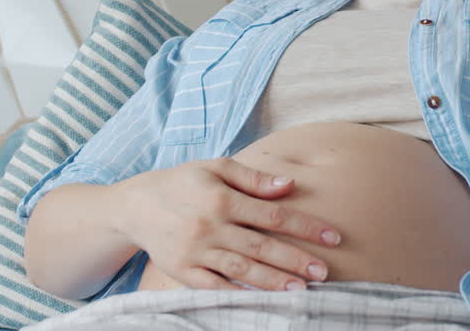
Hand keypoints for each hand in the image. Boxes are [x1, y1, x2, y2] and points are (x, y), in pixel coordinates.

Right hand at [121, 157, 341, 290]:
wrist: (136, 206)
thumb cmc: (184, 182)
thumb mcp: (216, 168)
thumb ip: (254, 178)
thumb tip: (289, 185)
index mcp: (222, 197)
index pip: (273, 214)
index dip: (305, 227)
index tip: (333, 238)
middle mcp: (210, 225)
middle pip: (261, 246)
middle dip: (296, 260)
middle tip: (324, 272)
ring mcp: (196, 251)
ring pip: (242, 269)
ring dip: (273, 281)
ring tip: (301, 291)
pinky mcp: (183, 271)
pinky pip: (215, 287)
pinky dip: (239, 294)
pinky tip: (262, 301)